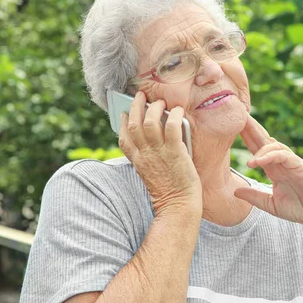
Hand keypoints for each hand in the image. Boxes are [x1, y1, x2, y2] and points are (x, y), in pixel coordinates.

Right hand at [118, 92, 201, 215]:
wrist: (179, 206)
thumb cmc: (170, 192)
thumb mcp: (152, 174)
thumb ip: (150, 158)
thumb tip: (155, 138)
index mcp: (138, 162)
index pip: (124, 139)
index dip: (123, 123)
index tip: (126, 113)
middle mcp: (145, 156)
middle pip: (134, 125)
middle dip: (135, 107)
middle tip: (141, 95)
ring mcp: (159, 154)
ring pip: (149, 123)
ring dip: (154, 108)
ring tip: (160, 102)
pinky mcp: (175, 153)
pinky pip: (171, 127)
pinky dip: (174, 116)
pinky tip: (177, 111)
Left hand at [234, 115, 302, 229]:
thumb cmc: (298, 209)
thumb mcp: (270, 204)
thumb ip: (254, 196)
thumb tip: (235, 192)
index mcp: (274, 169)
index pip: (258, 149)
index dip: (247, 138)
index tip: (231, 129)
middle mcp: (281, 162)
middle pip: (265, 141)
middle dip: (252, 129)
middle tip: (238, 117)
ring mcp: (291, 162)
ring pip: (274, 146)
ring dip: (259, 146)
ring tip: (245, 150)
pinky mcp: (300, 165)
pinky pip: (283, 156)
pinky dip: (270, 156)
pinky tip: (257, 162)